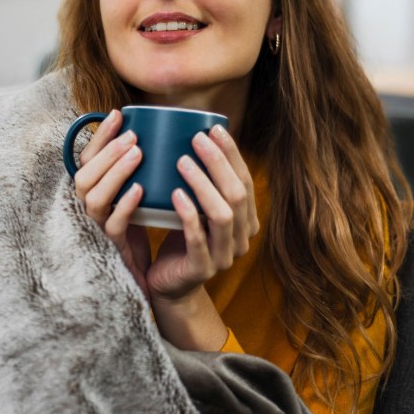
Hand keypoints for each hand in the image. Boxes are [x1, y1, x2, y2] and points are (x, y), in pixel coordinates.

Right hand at [73, 110, 150, 295]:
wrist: (143, 272)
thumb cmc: (140, 225)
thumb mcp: (136, 190)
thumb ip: (136, 166)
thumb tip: (156, 129)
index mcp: (93, 190)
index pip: (86, 158)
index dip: (100, 136)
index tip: (118, 114)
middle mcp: (88, 206)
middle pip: (84, 175)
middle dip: (107, 152)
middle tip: (133, 136)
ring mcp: (98, 227)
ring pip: (94, 197)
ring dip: (115, 173)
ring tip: (137, 154)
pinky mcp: (112, 246)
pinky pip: (113, 224)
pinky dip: (125, 205)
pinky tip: (141, 190)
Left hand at [147, 124, 259, 302]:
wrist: (168, 284)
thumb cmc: (179, 239)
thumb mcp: (195, 208)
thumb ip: (203, 184)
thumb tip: (194, 136)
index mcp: (246, 221)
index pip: (244, 181)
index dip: (231, 154)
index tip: (213, 128)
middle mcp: (241, 238)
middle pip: (237, 194)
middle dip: (218, 163)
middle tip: (196, 139)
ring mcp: (224, 256)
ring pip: (222, 215)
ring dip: (203, 184)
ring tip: (182, 161)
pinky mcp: (202, 269)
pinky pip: (198, 238)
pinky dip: (188, 213)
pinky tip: (175, 194)